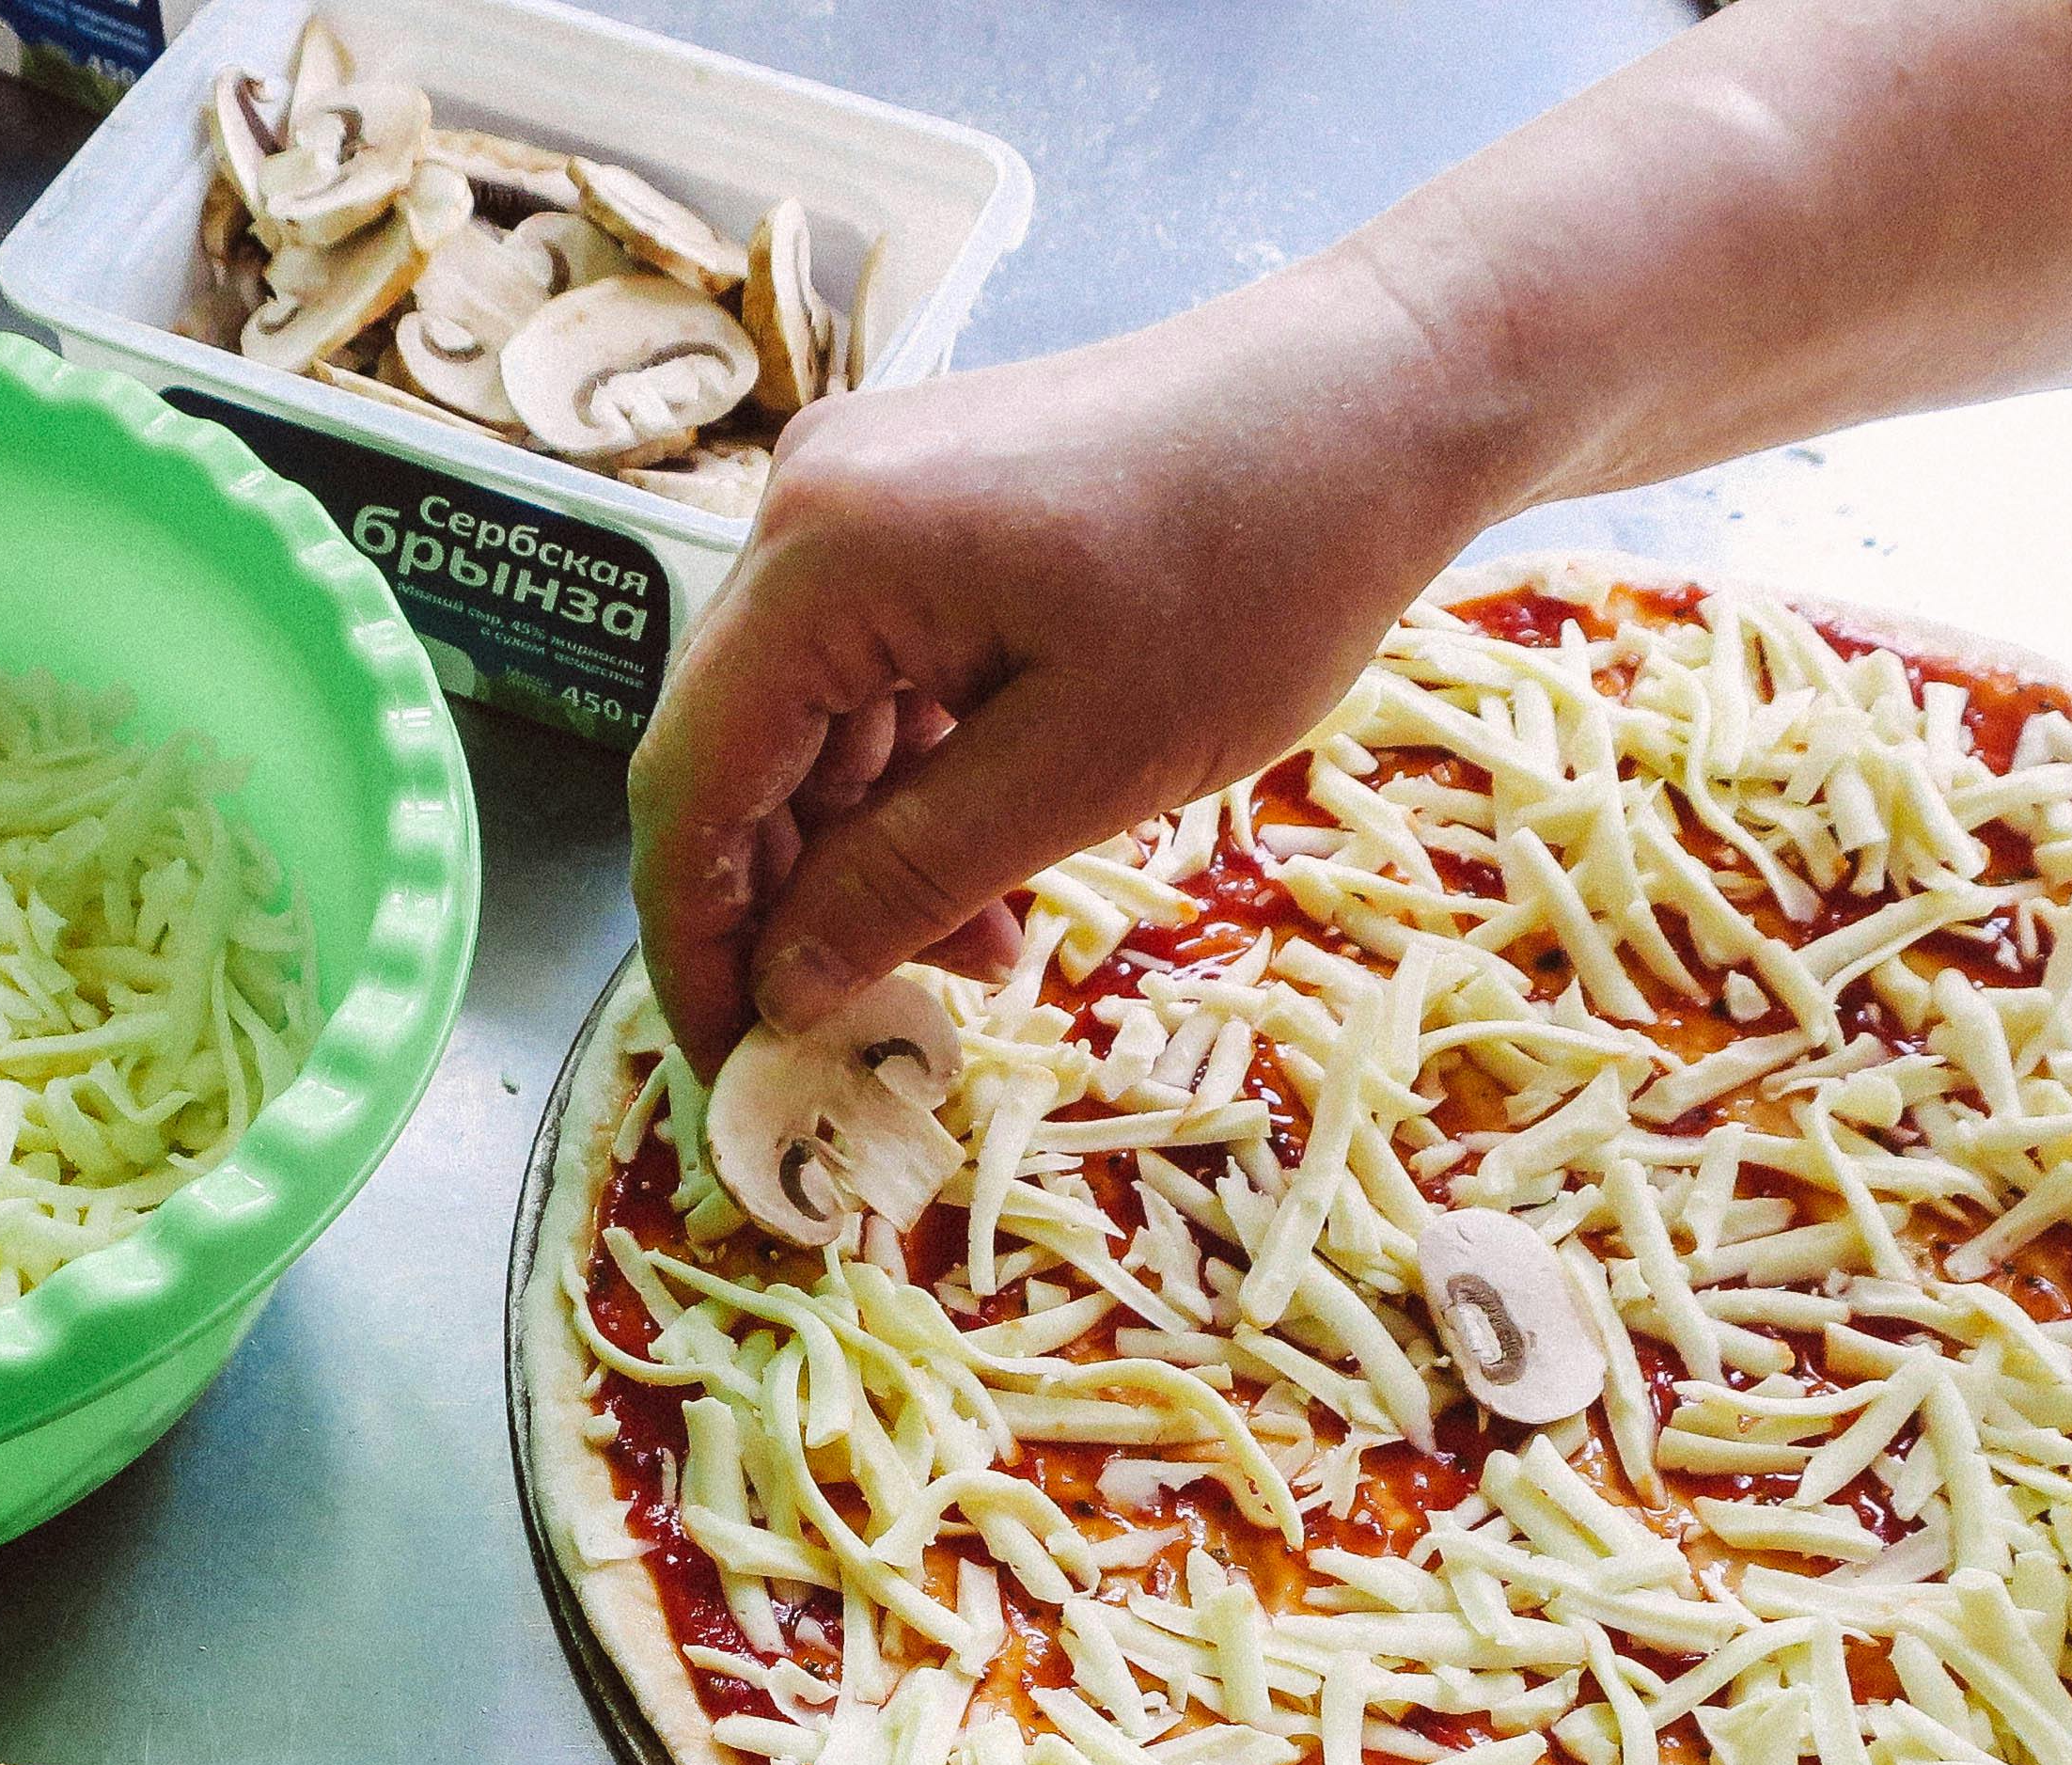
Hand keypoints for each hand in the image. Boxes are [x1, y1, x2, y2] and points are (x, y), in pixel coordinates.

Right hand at [623, 253, 1512, 1073]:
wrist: (1383, 396)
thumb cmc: (1261, 569)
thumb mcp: (1085, 769)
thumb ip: (910, 883)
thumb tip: (783, 988)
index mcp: (822, 558)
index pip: (688, 784)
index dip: (692, 942)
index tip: (734, 1061)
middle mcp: (808, 506)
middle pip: (737, 751)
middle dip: (790, 908)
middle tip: (872, 1029)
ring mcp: (865, 493)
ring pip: (811, 721)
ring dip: (866, 855)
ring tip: (983, 953)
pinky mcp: (928, 503)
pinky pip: (875, 669)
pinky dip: (915, 778)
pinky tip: (994, 863)